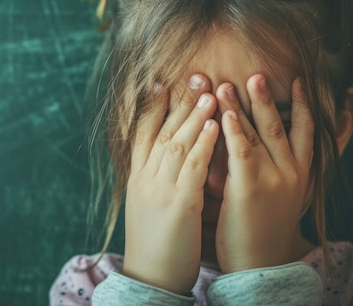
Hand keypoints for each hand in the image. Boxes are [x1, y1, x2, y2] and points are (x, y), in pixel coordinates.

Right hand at [122, 74, 218, 294]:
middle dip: (179, 101)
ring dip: (194, 116)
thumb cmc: (154, 241)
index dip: (152, 105)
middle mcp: (145, 177)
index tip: (162, 80)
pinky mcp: (178, 204)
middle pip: (162, 130)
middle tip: (196, 75)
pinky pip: (191, 169)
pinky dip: (203, 145)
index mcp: (138, 176)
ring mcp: (159, 189)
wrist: (149, 277)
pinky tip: (214, 127)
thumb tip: (164, 156)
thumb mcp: (146, 202)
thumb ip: (155, 176)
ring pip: (176, 143)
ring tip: (209, 92)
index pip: (142, 132)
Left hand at [215, 75, 313, 272]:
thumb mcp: (278, 194)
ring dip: (243, 106)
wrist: (260, 263)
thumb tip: (256, 140)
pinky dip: (234, 130)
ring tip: (228, 84)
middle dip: (267, 98)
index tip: (298, 79)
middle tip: (256, 73)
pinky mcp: (251, 188)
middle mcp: (291, 171)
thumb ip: (272, 166)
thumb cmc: (261, 227)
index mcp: (300, 172)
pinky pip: (242, 152)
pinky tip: (225, 113)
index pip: (305, 131)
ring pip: (259, 133)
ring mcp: (273, 178)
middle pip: (280, 125)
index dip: (303, 105)